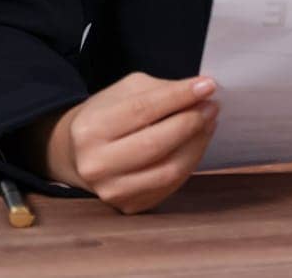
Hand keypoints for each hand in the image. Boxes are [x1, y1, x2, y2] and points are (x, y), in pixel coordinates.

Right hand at [34, 72, 219, 213]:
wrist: (80, 154)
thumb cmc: (109, 116)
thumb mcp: (126, 91)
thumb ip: (162, 90)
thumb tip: (202, 89)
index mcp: (90, 129)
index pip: (143, 110)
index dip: (179, 96)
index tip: (208, 85)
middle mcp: (96, 164)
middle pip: (157, 143)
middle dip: (192, 121)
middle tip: (211, 105)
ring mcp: (112, 190)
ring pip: (169, 169)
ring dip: (198, 143)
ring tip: (208, 122)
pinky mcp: (129, 205)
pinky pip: (171, 184)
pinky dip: (191, 161)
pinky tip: (196, 142)